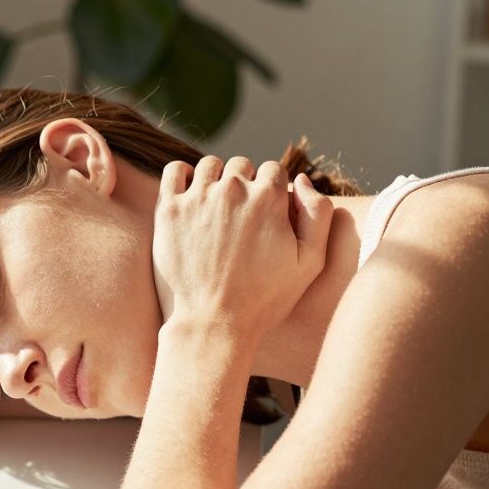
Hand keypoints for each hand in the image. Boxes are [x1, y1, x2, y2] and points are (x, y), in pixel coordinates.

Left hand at [151, 156, 334, 338]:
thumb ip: (318, 214)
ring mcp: (198, 198)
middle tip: (240, 217)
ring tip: (216, 208)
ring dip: (216, 180)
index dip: (271, 191)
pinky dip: (183, 176)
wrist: (213, 323)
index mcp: (268, 198)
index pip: (273, 170)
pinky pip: (175, 171)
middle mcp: (233, 191)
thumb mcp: (310, 262)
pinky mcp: (169, 210)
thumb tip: (302, 180)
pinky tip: (190, 195)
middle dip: (245, 184)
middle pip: (242, 166)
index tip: (265, 213)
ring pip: (210, 166)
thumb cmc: (265, 298)